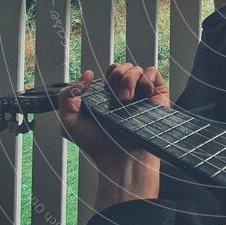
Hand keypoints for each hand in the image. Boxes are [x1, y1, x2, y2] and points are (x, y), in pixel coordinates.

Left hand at [59, 64, 169, 210]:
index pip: (112, 72)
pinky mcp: (157, 97)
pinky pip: (153, 73)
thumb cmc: (97, 145)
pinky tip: (142, 94)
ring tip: (127, 100)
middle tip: (116, 96)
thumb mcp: (69, 122)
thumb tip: (88, 74)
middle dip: (117, 75)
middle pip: (124, 66)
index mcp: (109, 97)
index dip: (107, 74)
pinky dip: (146, 77)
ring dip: (130, 79)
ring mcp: (142, 95)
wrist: (120, 158)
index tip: (104, 87)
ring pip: (137, 69)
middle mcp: (126, 94)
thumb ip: (67, 95)